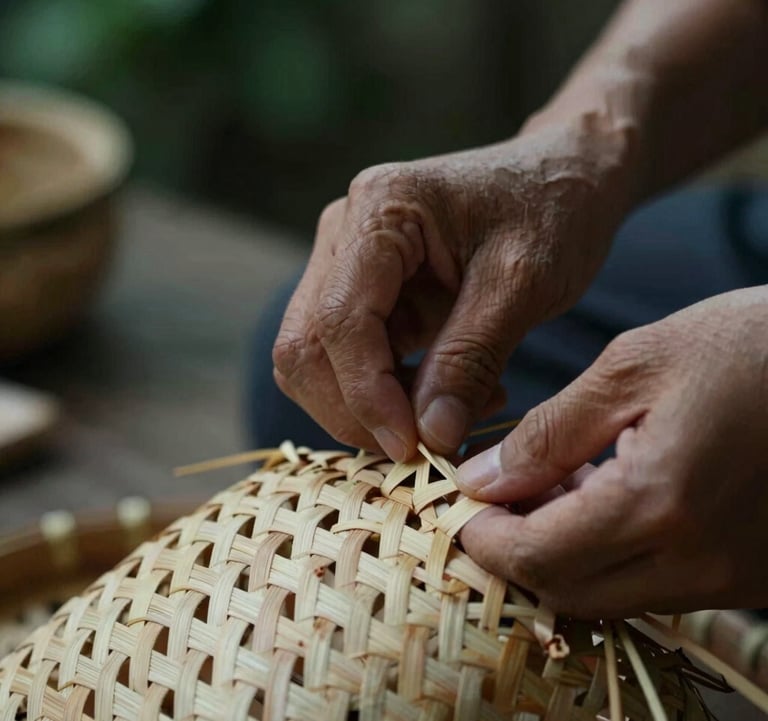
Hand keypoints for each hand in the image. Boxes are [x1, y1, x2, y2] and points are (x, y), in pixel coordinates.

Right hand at [273, 119, 633, 459]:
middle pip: (305, 346)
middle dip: (354, 411)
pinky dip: (386, 395)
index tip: (413, 447)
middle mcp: (345, 232)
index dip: (366, 395)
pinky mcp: (366, 293)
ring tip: (448, 416)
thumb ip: (470, 360)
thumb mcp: (522, 286)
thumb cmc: (552, 213)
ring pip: (316, 359)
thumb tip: (430, 437)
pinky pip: (349, 359)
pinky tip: (446, 398)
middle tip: (423, 448)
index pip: (339, 320)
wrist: (563, 179)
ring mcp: (348, 263)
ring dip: (367, 408)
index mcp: (380, 210)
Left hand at [457, 287, 767, 617]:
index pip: (537, 559)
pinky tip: (605, 494)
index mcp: (662, 501)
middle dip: (515, 550)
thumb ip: (548, 434)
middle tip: (499, 494)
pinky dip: (610, 553)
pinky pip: (655, 587)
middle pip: (566, 591)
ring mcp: (733, 578)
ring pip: (609, 595)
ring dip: (561, 551)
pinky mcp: (751, 576)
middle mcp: (700, 561)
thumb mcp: (631, 367)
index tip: (461, 506)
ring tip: (552, 483)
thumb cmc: (746, 345)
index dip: (483, 540)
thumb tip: (483, 481)